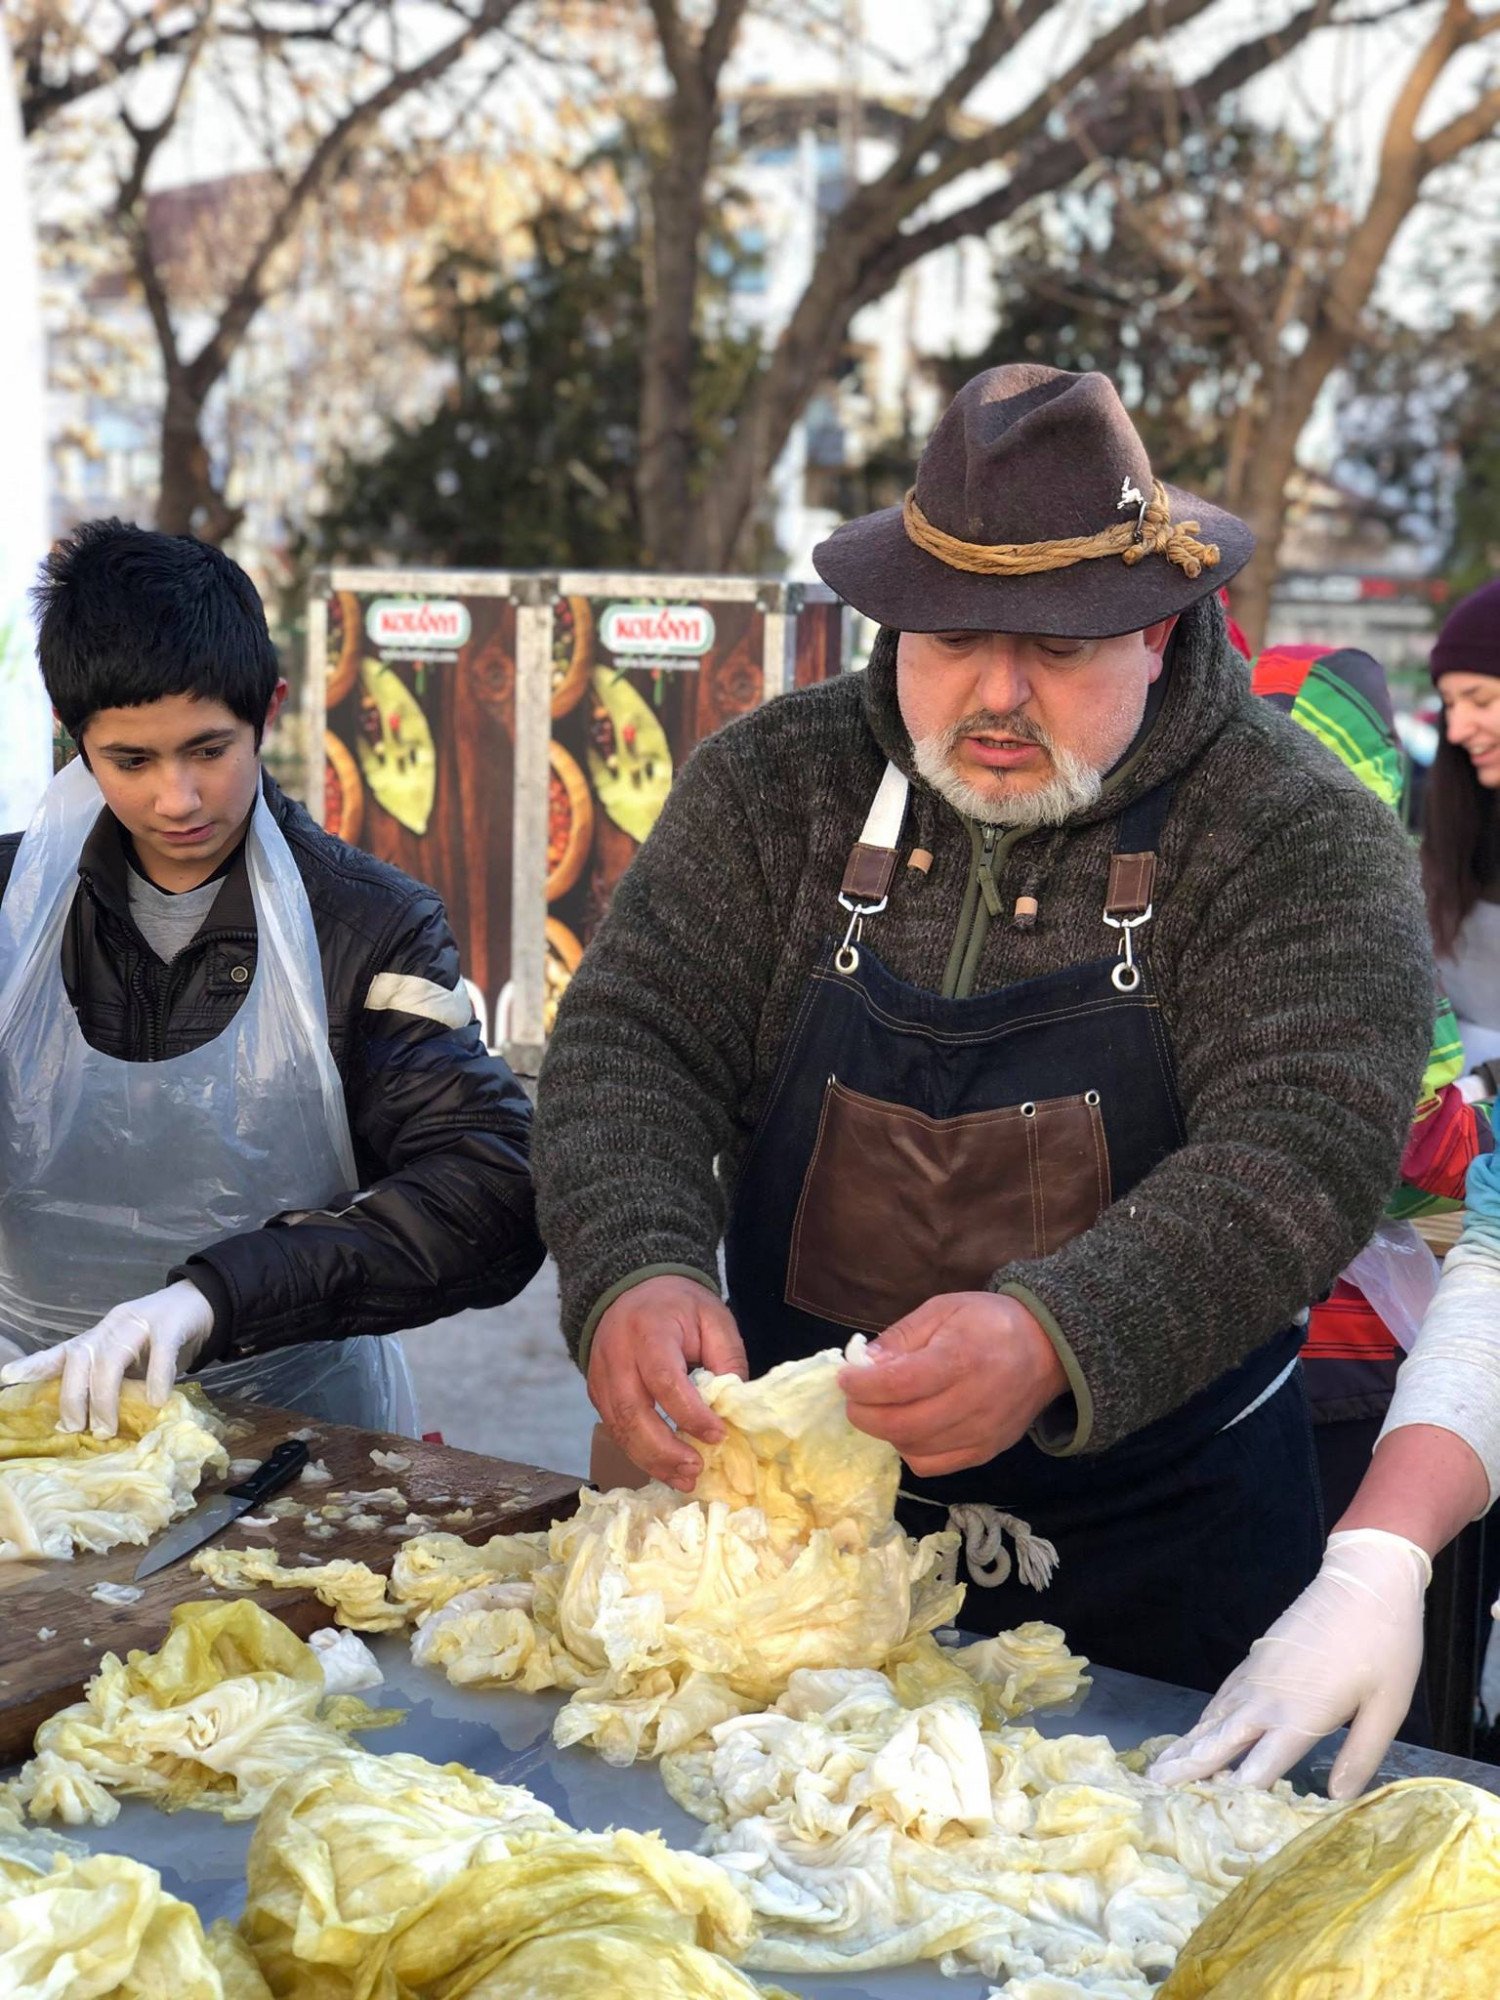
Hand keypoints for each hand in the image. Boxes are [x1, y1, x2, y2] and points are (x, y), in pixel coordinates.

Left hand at [0, 1280, 213, 1435]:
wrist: (202, 1301)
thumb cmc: (162, 1337)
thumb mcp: (132, 1355)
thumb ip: (114, 1379)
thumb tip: (91, 1422)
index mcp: (100, 1334)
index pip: (64, 1350)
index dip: (35, 1364)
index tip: (8, 1378)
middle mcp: (114, 1325)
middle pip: (81, 1357)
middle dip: (74, 1397)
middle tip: (77, 1429)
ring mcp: (142, 1321)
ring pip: (111, 1357)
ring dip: (105, 1397)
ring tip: (108, 1428)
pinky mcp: (171, 1324)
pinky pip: (160, 1352)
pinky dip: (157, 1379)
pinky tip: (157, 1401)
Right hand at [587, 1275, 747, 1492]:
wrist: (631, 1290)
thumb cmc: (679, 1306)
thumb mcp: (713, 1318)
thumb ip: (727, 1360)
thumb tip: (737, 1410)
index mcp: (649, 1330)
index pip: (664, 1379)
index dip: (690, 1413)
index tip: (718, 1435)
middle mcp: (617, 1356)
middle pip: (634, 1413)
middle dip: (666, 1450)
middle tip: (697, 1469)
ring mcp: (601, 1378)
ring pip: (620, 1430)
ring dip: (652, 1461)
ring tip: (685, 1479)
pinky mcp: (597, 1395)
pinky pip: (616, 1431)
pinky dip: (641, 1455)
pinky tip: (667, 1468)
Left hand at [838, 1291, 1067, 1477]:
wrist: (1047, 1350)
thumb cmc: (989, 1322)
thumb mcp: (943, 1310)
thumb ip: (901, 1337)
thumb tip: (863, 1364)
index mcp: (959, 1359)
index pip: (897, 1384)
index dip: (861, 1385)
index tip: (845, 1378)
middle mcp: (971, 1402)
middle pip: (900, 1424)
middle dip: (864, 1414)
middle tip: (855, 1399)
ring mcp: (980, 1433)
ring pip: (913, 1448)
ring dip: (885, 1432)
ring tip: (883, 1409)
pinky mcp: (985, 1452)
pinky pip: (933, 1466)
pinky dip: (910, 1450)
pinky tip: (908, 1428)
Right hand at [1148, 1528, 1431, 1797]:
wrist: (1364, 1582)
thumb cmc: (1383, 1646)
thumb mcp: (1387, 1707)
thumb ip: (1361, 1755)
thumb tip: (1338, 1799)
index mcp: (1299, 1716)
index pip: (1258, 1767)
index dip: (1233, 1795)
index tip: (1207, 1820)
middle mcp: (1267, 1699)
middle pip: (1219, 1740)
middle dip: (1187, 1767)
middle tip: (1153, 1787)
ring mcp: (1256, 1676)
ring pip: (1213, 1718)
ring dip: (1187, 1744)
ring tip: (1159, 1766)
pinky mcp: (1255, 1660)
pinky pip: (1221, 1698)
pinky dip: (1203, 1719)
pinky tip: (1196, 1731)